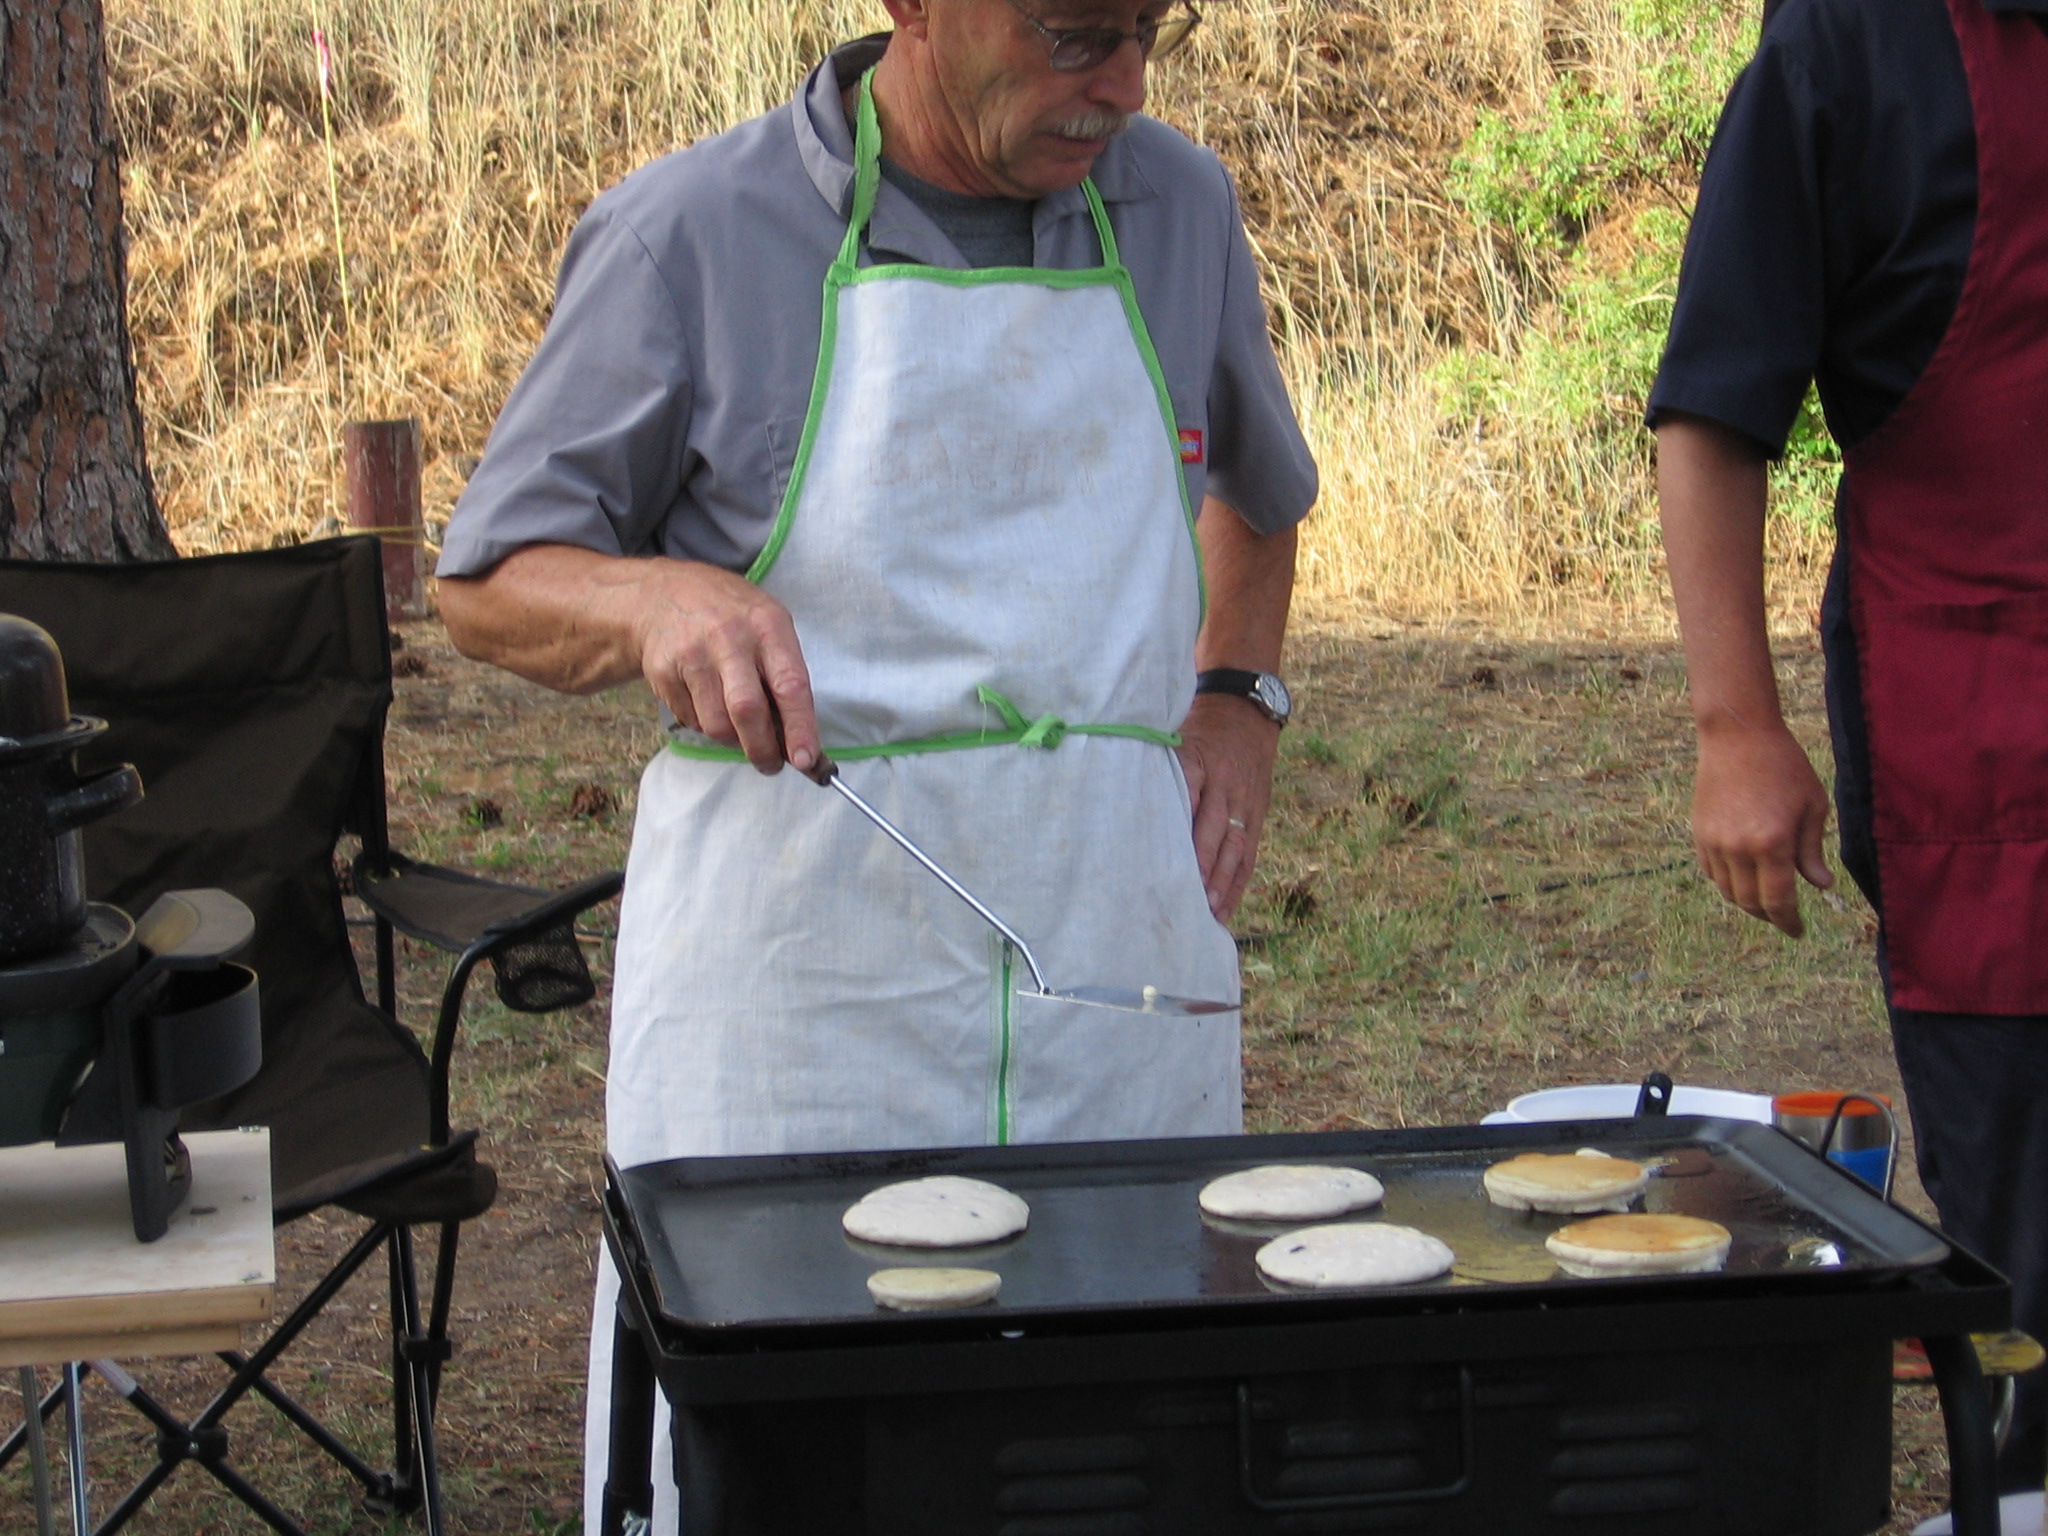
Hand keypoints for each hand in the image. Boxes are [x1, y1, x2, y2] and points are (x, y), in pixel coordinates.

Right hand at [632, 562, 818, 774]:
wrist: (663, 596)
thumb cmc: (731, 617)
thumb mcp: (769, 626)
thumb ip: (784, 675)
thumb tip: (796, 738)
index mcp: (766, 625)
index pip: (789, 684)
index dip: (799, 727)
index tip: (805, 759)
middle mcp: (728, 638)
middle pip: (747, 710)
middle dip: (763, 749)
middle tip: (771, 764)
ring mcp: (691, 655)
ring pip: (716, 725)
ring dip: (733, 741)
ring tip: (739, 729)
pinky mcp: (662, 673)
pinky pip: (692, 721)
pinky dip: (706, 725)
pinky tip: (708, 703)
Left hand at [1175, 693, 1280, 922]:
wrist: (1245, 712)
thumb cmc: (1197, 731)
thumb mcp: (1176, 739)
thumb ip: (1156, 771)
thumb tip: (1118, 806)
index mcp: (1198, 761)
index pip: (1187, 797)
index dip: (1179, 828)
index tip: (1162, 857)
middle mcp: (1224, 783)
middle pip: (1214, 828)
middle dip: (1202, 864)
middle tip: (1185, 894)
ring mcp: (1244, 801)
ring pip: (1235, 845)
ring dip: (1221, 880)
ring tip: (1206, 909)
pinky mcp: (1257, 814)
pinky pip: (1249, 853)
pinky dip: (1237, 884)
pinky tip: (1223, 909)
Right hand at [1691, 721, 1833, 936]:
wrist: (1738, 737)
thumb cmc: (1785, 766)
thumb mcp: (1812, 806)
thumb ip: (1813, 850)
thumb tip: (1821, 885)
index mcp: (1772, 843)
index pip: (1779, 900)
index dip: (1789, 921)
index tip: (1798, 931)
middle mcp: (1739, 848)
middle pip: (1750, 902)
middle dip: (1769, 915)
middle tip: (1784, 917)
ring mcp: (1714, 842)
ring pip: (1728, 890)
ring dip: (1747, 901)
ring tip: (1765, 898)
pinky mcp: (1699, 833)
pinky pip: (1712, 871)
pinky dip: (1729, 882)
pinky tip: (1744, 876)